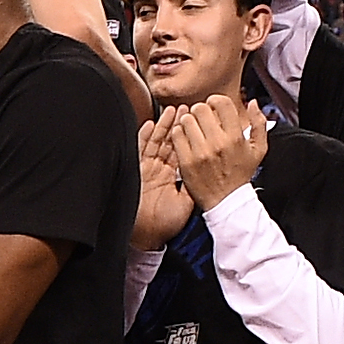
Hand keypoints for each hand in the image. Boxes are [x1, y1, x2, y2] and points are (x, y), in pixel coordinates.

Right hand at [133, 118, 193, 248]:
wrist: (146, 236)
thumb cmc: (165, 224)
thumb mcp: (187, 204)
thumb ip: (194, 185)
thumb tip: (208, 172)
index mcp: (173, 175)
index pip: (185, 149)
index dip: (193, 134)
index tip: (201, 121)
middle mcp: (160, 170)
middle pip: (172, 141)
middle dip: (180, 124)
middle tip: (189, 108)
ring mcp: (147, 169)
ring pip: (156, 142)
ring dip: (165, 126)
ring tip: (172, 110)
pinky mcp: (135, 171)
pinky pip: (140, 150)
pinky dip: (145, 136)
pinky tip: (150, 124)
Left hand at [167, 92, 267, 211]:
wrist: (226, 200)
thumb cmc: (241, 174)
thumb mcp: (258, 150)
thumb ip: (259, 124)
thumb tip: (252, 103)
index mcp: (235, 137)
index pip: (221, 104)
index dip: (215, 100)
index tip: (213, 105)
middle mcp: (217, 143)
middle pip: (200, 109)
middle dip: (200, 109)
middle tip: (201, 117)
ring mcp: (200, 152)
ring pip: (186, 120)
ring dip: (188, 120)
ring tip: (193, 127)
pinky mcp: (186, 161)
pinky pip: (176, 136)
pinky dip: (179, 133)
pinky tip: (185, 137)